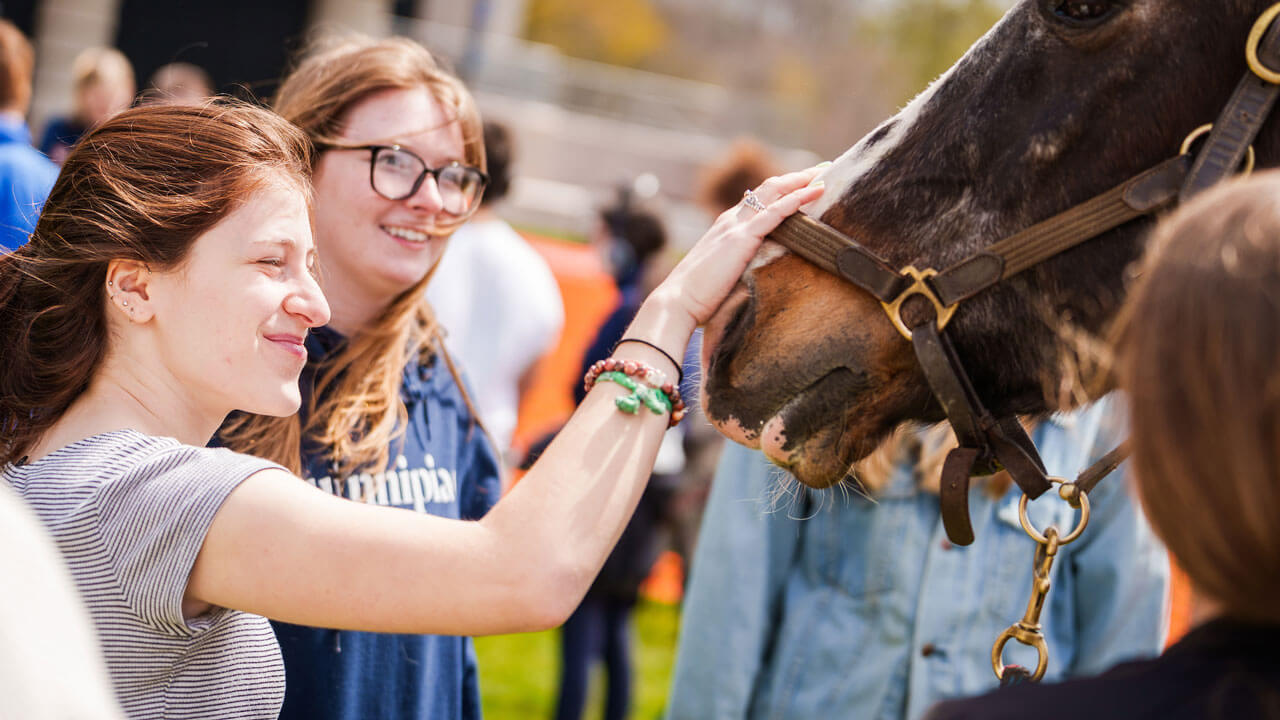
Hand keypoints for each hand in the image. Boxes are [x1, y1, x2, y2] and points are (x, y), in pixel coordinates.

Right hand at [651, 166, 825, 326]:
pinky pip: (776, 212)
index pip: (757, 200)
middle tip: (822, 170)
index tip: (802, 184)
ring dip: (802, 181)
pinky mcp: (742, 238)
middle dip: (796, 177)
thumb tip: (757, 275)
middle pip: (769, 188)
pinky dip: (798, 198)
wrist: (677, 302)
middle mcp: (730, 220)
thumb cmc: (696, 298)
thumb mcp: (721, 276)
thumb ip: (738, 267)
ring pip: (775, 192)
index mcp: (724, 228)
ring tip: (826, 173)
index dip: (781, 189)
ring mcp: (736, 226)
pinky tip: (816, 191)